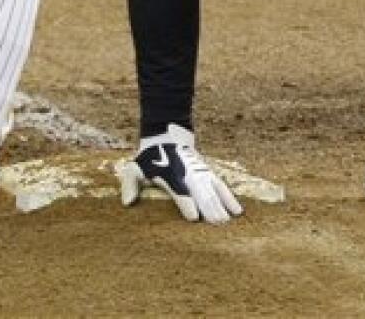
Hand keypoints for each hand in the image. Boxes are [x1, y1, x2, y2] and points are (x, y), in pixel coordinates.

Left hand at [118, 124, 242, 223]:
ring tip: (227, 223)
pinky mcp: (209, 173)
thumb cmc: (149, 160)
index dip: (186, 203)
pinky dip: (230, 198)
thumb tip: (127, 202)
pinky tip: (237, 212)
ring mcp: (200, 172)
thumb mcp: (134, 168)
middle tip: (216, 226)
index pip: (180, 190)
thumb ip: (129, 184)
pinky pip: (222, 186)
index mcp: (170, 174)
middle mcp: (188, 173)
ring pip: (213, 189)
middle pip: (201, 192)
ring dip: (221, 205)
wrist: (166, 138)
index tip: (194, 218)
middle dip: (208, 208)